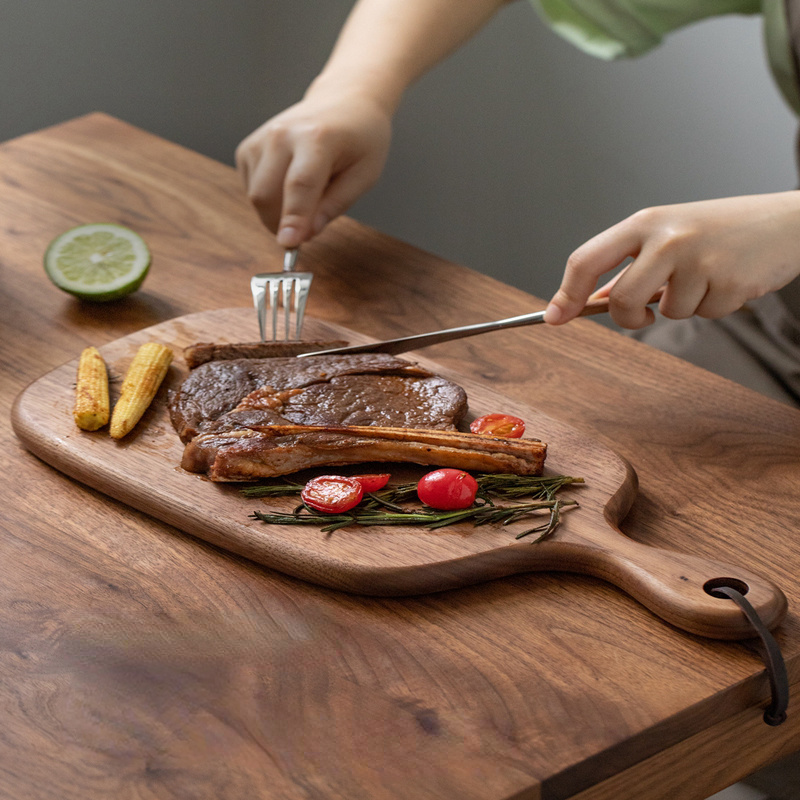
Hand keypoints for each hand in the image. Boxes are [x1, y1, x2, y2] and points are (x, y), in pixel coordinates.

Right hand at [235, 86, 392, 246]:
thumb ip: (335, 205)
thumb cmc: (360, 139)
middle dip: (282, 224)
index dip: (294, 218)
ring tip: (307, 195)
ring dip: (277, 213)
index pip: (300, 184)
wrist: (343, 101)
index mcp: (316, 138)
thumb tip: (307, 233)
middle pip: (266, 195)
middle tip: (309, 228)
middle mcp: (281, 134)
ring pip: (255, 196)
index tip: (289, 245)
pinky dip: (269, 200)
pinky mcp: (248, 148)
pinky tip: (290, 185)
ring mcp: (260, 139)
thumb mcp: (365, 175)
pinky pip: (251, 189)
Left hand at [544, 192, 799, 328]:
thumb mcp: (669, 236)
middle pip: (621, 301)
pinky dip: (715, 306)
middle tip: (645, 313)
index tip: (554, 316)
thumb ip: (630, 267)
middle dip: (629, 318)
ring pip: (668, 312)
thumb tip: (590, 299)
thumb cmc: (721, 229)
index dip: (566, 293)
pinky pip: (705, 314)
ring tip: (709, 274)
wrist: (788, 221)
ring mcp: (698, 259)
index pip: (587, 259)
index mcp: (646, 222)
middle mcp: (667, 237)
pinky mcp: (729, 281)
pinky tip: (730, 278)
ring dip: (685, 305)